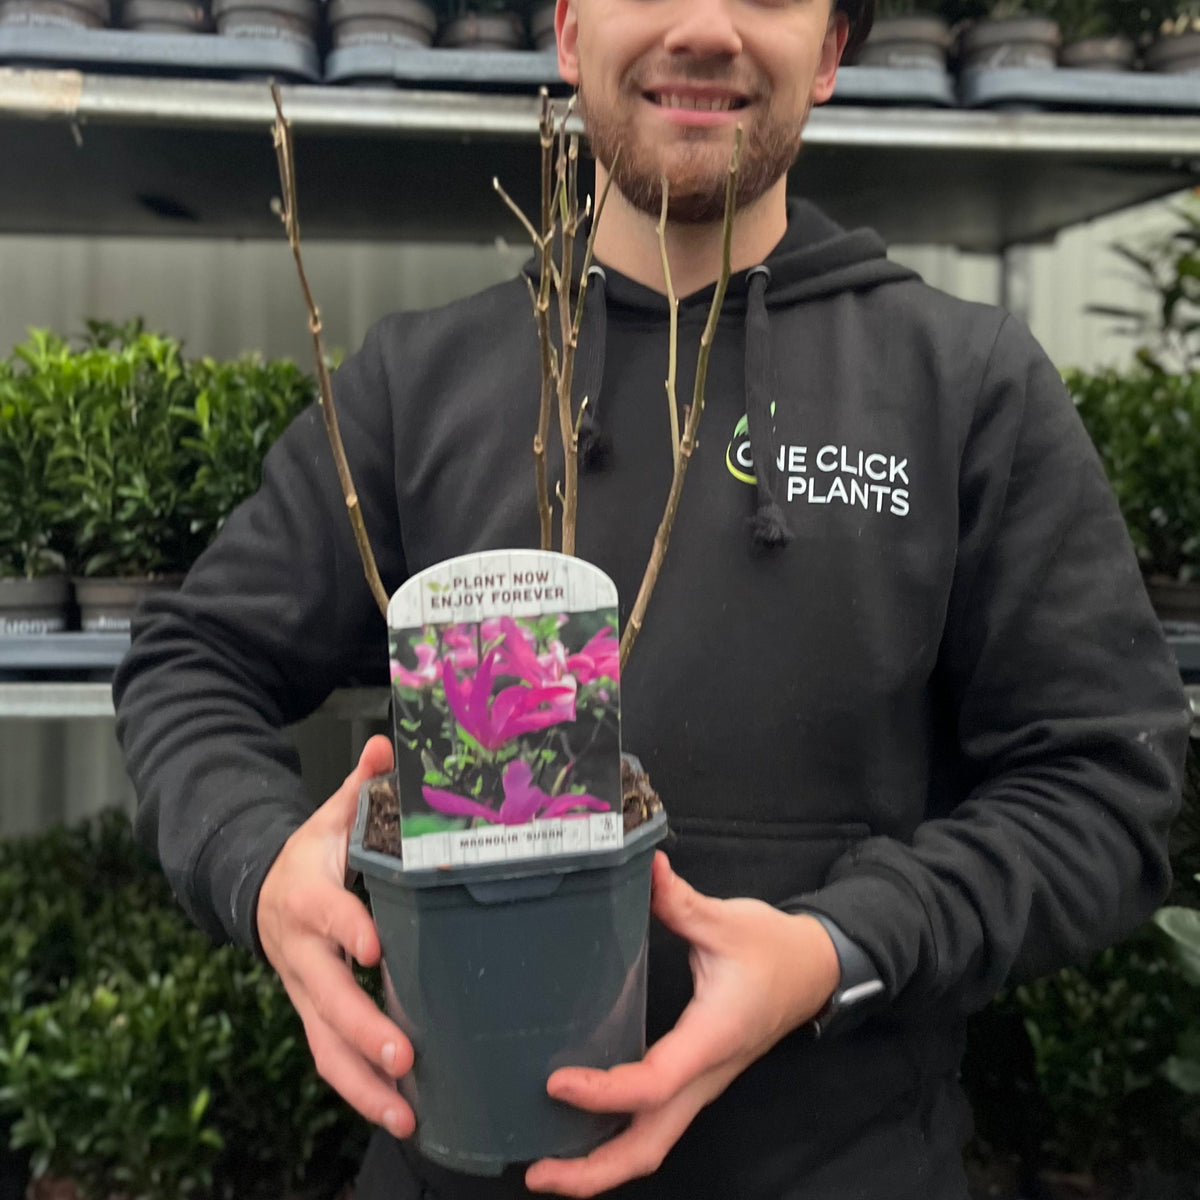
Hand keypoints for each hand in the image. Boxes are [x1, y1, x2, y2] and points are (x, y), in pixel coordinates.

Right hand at [257, 734, 414, 1139]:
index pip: (326, 912)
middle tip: (405, 1055)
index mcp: (308, 894)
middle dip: (363, 1028)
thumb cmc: (315, 853)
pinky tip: (400, 1114)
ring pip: (322, 1044)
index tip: (374, 947)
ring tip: (406, 1115)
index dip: (347, 928)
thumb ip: (365, 785)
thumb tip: (389, 744)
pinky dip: (359, 1090)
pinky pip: (328, 1059)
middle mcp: (301, 951)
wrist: (262, 889)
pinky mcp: (312, 1016)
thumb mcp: (334, 814)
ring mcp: (303, 990)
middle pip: (325, 995)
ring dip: (362, 1083)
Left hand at [525, 852, 840, 1196]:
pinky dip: (614, 1138)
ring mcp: (700, 1084)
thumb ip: (680, 902)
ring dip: (600, 1164)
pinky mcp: (694, 1079)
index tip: (556, 1083)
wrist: (814, 970)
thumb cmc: (774, 950)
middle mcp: (704, 1075)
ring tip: (545, 1167)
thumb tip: (646, 866)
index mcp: (711, 1039)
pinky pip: (654, 1124)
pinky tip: (578, 1129)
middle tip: (536, 1173)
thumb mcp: (728, 921)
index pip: (654, 1084)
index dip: (604, 1092)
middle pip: (649, 1146)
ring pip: (652, 1145)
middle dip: (593, 1170)